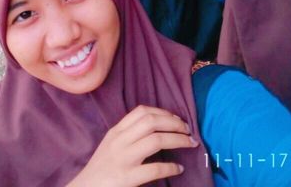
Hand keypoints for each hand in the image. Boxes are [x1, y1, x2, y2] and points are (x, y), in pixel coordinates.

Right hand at [67, 105, 197, 186]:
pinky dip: (171, 167)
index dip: (163, 112)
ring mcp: (123, 159)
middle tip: (188, 130)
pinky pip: (155, 168)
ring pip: (156, 140)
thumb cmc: (101, 168)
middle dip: (174, 123)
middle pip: (151, 122)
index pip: (141, 111)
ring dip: (178, 140)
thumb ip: (128, 135)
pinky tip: (179, 168)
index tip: (176, 119)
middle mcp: (119, 141)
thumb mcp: (111, 145)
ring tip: (190, 144)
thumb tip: (157, 128)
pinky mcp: (127, 178)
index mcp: (116, 131)